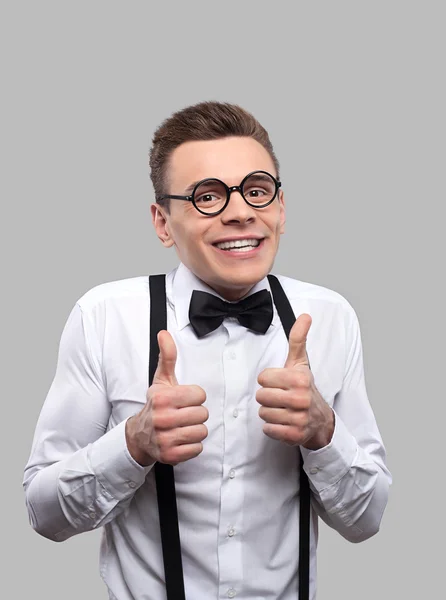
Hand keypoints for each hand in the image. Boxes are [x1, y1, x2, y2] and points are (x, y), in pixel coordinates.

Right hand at [125, 330, 208, 465]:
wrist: (139, 436)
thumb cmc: (156, 405)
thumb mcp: (161, 380)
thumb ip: (167, 356)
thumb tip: (164, 333)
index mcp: (162, 398)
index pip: (200, 395)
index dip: (194, 397)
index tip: (183, 400)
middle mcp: (162, 418)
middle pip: (203, 414)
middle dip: (195, 413)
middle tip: (182, 414)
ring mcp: (166, 439)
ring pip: (202, 431)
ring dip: (195, 429)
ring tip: (182, 426)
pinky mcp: (170, 455)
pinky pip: (198, 448)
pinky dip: (192, 445)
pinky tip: (181, 439)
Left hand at [256, 314, 333, 449]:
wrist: (319, 419)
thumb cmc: (304, 387)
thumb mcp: (300, 362)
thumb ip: (298, 338)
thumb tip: (305, 315)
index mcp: (300, 379)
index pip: (263, 378)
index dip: (268, 381)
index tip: (280, 383)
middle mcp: (301, 398)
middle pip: (261, 396)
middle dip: (268, 397)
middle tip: (281, 398)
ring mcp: (299, 418)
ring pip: (263, 413)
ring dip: (270, 413)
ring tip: (283, 410)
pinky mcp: (294, 435)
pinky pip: (268, 429)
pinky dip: (273, 428)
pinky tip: (283, 422)